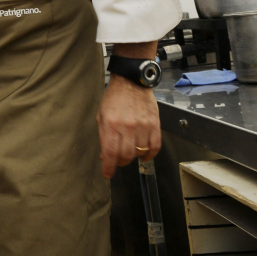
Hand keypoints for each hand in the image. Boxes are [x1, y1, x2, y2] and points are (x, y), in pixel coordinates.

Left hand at [97, 44, 161, 177]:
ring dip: (133, 157)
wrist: (132, 82)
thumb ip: (104, 136)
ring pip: (139, 153)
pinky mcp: (155, 125)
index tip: (108, 174)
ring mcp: (143, 126)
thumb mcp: (102, 115)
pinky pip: (154, 147)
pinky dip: (149, 155)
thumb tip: (106, 156)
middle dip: (120, 162)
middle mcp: (127, 127)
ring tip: (129, 152)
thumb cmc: (114, 98)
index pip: (110, 153)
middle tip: (117, 160)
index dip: (109, 167)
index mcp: (111, 124)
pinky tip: (143, 156)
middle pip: (125, 156)